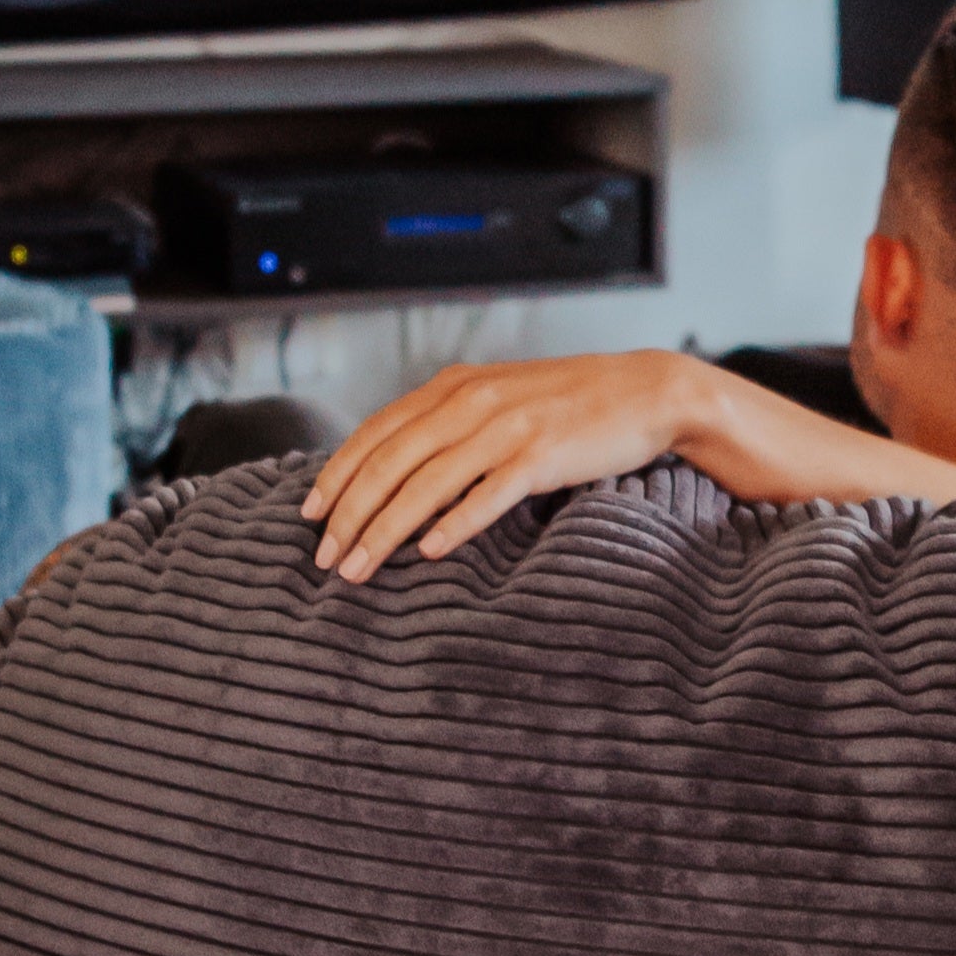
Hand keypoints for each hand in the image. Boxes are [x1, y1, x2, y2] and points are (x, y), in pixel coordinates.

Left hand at [302, 353, 700, 577]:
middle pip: (390, 462)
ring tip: (359, 569)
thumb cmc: (570, 403)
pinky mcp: (543, 455)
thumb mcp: (499, 397)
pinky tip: (428, 552)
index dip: (337, 475)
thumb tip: (399, 463)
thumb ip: (450, 420)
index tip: (309, 515)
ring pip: (427, 483)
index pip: (376, 433)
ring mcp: (507, 427)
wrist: (645, 391)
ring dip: (386, 530)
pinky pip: (488, 494)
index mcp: (454, 386)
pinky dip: (454, 524)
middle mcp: (471, 401)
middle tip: (325, 558)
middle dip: (350, 513)